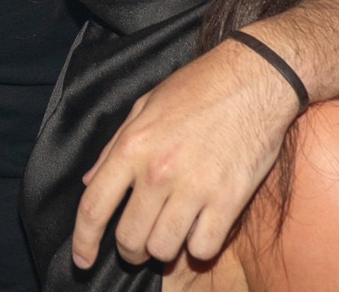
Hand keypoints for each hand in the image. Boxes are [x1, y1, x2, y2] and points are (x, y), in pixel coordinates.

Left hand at [74, 37, 300, 267]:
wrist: (255, 78)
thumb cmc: (198, 88)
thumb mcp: (145, 105)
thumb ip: (115, 146)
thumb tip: (90, 181)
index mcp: (132, 146)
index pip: (93, 207)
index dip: (83, 242)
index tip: (83, 260)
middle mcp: (159, 171)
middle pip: (129, 239)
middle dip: (130, 250)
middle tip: (139, 244)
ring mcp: (195, 187)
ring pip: (164, 250)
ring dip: (165, 250)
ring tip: (172, 232)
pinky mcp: (229, 199)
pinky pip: (204, 248)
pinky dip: (200, 246)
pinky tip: (202, 228)